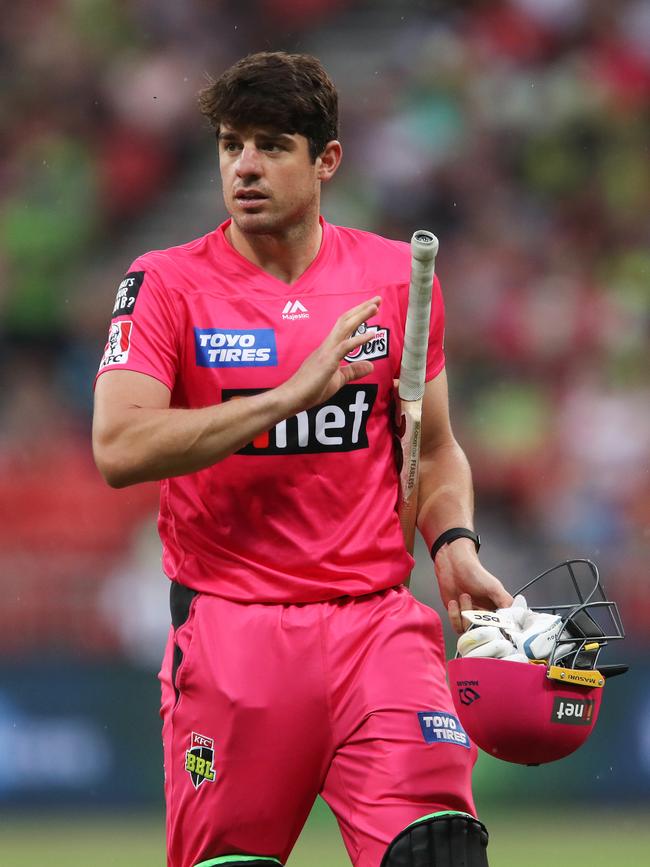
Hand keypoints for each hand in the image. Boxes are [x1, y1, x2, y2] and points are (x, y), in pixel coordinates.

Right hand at [279, 297, 380, 412]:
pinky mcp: (327, 362)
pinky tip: (371, 334)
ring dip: (360, 316)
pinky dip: (359, 340)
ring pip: (345, 327)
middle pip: (346, 320)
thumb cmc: (311, 389)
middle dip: (362, 308)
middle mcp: (328, 345)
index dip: (359, 315)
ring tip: (375, 306)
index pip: (345, 326)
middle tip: (377, 299)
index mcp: (330, 348)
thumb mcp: (338, 380)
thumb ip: (353, 371)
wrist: (292, 397)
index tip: (372, 307)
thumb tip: (371, 366)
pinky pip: (345, 347)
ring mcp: (327, 352)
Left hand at [434, 538, 512, 633]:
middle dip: (479, 624)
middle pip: (486, 634)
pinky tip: (454, 602)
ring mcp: (472, 618)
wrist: (454, 565)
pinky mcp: (458, 617)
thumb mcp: (494, 587)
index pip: (503, 628)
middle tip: (475, 613)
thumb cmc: (475, 574)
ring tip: (464, 596)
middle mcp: (486, 616)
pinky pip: (457, 627)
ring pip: (471, 632)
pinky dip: (455, 615)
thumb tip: (515, 619)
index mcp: (499, 610)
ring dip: (465, 614)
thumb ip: (506, 603)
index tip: (495, 628)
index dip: (500, 631)